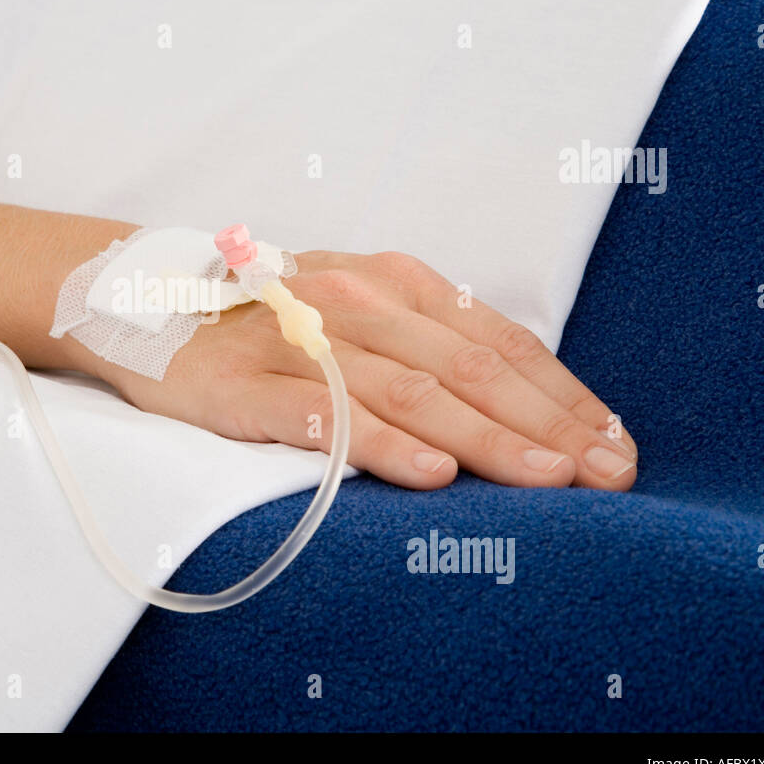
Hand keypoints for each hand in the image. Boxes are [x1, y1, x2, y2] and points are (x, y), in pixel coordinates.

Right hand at [101, 250, 637, 490]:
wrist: (149, 303)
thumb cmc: (269, 316)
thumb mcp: (356, 306)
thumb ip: (425, 341)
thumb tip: (521, 400)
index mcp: (394, 281)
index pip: (498, 339)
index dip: (564, 394)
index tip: (614, 442)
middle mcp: (355, 299)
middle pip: (469, 367)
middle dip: (548, 426)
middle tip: (608, 476)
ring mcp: (300, 339)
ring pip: (408, 390)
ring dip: (487, 438)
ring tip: (547, 482)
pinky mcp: (246, 384)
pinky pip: (323, 415)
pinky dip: (380, 443)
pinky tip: (430, 473)